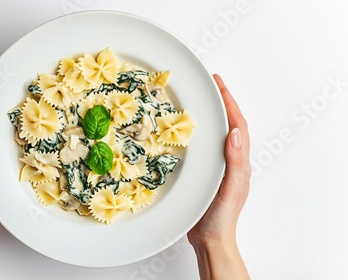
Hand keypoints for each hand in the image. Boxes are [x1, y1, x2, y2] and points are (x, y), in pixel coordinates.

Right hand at [187, 74, 250, 278]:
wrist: (210, 238)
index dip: (229, 102)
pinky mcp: (206, 173)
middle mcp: (231, 160)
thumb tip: (237, 132)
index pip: (237, 125)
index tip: (219, 84)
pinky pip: (204, 146)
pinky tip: (189, 130)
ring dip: (211, 115)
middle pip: (229, 124)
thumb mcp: (230, 188)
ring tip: (200, 99)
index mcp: (239, 161)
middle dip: (222, 102)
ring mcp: (218, 166)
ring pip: (216, 134)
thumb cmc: (221, 217)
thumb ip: (235, 162)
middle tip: (210, 84)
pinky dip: (200, 132)